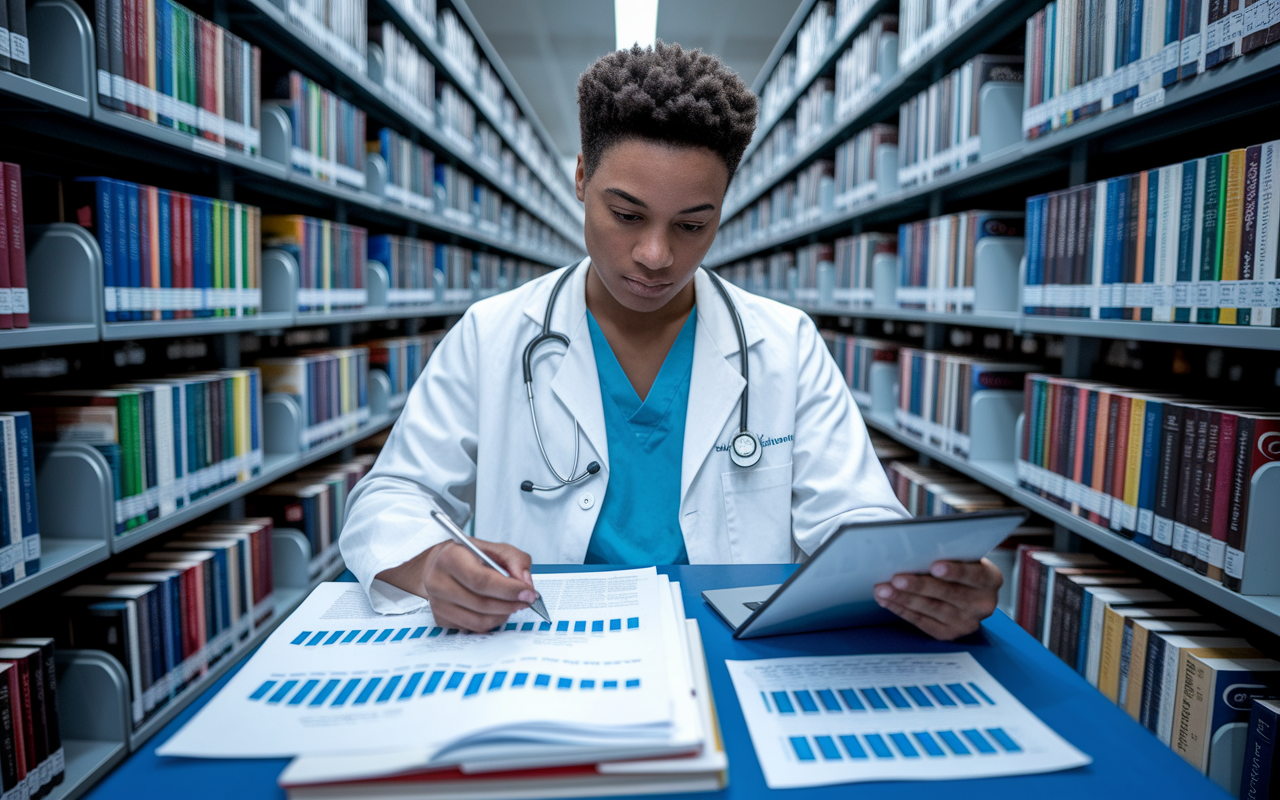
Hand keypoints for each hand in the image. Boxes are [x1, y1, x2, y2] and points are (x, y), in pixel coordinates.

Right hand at [376, 538, 536, 631]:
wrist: (444, 565)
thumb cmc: (471, 556)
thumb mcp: (495, 548)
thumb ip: (515, 560)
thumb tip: (525, 583)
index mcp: (450, 557)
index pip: (482, 580)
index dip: (509, 590)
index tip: (528, 592)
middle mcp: (437, 581)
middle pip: (481, 603)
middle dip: (510, 604)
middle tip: (527, 600)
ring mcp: (437, 603)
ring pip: (479, 621)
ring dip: (503, 615)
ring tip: (512, 604)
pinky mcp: (440, 619)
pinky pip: (473, 628)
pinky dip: (491, 621)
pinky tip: (496, 609)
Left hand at [873, 558, 1002, 640]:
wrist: (963, 588)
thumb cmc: (957, 564)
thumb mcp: (961, 554)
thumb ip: (949, 550)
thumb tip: (918, 546)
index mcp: (991, 579)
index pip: (975, 575)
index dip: (955, 571)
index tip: (935, 566)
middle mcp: (984, 603)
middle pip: (950, 594)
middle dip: (920, 585)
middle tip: (897, 578)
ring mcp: (968, 622)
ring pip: (932, 609)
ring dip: (904, 599)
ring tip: (883, 589)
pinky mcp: (950, 633)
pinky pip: (922, 622)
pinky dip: (902, 610)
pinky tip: (887, 600)